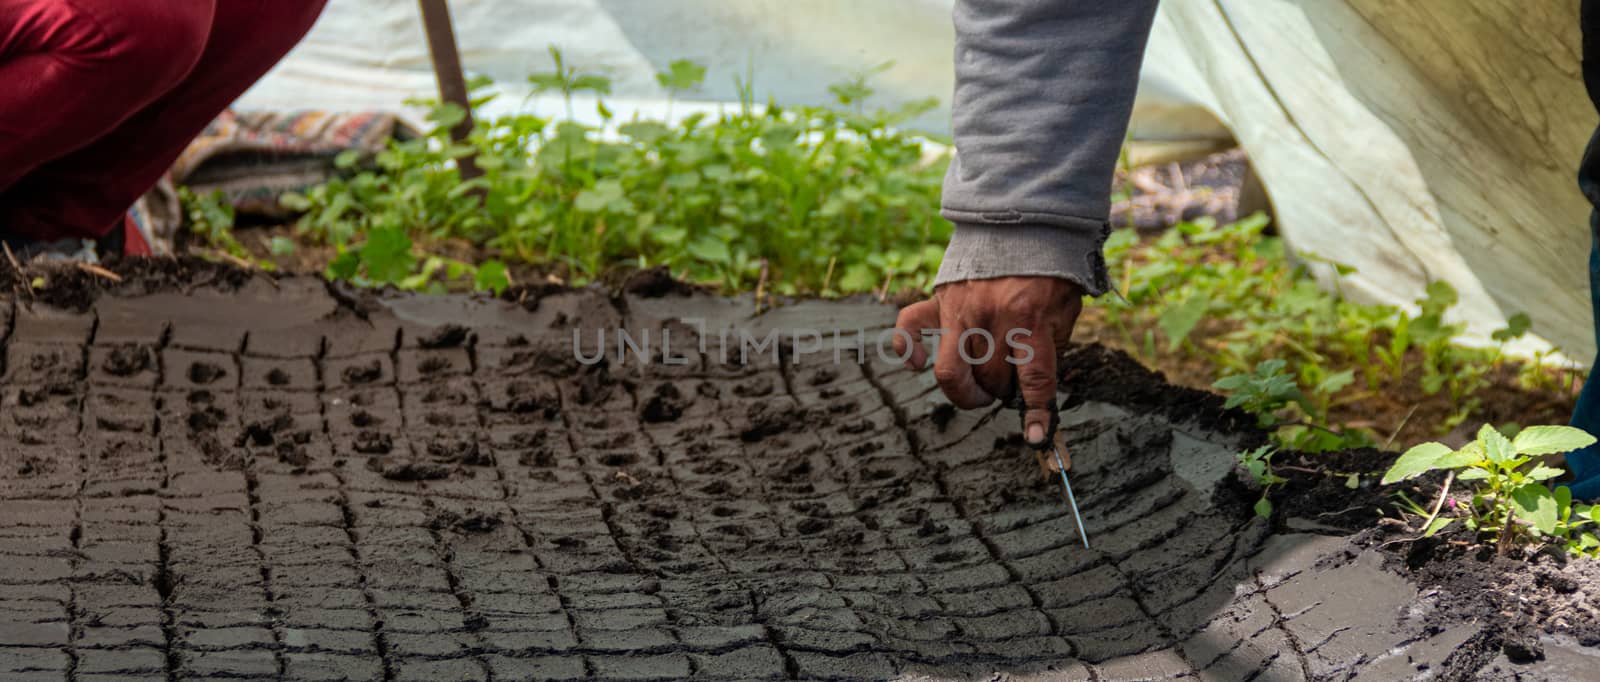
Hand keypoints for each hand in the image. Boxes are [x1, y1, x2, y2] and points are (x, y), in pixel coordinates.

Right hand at [893, 276, 1084, 445]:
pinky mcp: (939, 299)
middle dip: (1002, 391)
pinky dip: (905, 348)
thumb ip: (1050, 348)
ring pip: (951, 372)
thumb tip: (1032, 390)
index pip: (1034, 380)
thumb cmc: (1050, 272)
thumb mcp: (1065, 310)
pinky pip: (908, 327)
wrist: (1025, 223)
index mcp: (1029, 318)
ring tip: (979, 385)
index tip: (1035, 436)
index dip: (1036, 413)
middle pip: (991, 381)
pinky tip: (914, 362)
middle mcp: (990, 317)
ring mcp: (960, 309)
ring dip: (968, 388)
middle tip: (1010, 383)